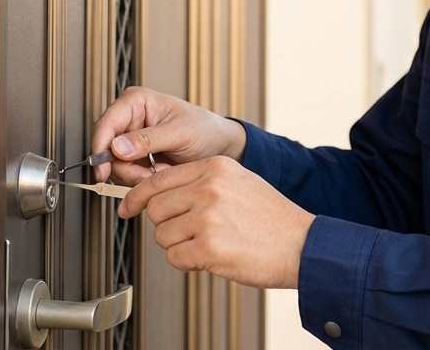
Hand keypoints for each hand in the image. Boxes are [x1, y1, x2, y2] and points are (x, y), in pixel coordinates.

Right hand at [91, 86, 246, 184]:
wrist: (219, 146)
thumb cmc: (205, 129)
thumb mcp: (180, 132)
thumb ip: (148, 139)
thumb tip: (117, 147)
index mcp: (136, 102)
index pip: (106, 124)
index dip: (101, 148)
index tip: (104, 169)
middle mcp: (130, 119)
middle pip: (107, 149)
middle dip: (127, 167)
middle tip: (150, 174)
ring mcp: (131, 140)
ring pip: (115, 166)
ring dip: (137, 175)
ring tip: (162, 171)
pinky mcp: (136, 157)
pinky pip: (126, 174)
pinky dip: (141, 180)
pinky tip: (160, 174)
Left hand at [120, 156, 314, 288]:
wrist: (300, 244)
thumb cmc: (272, 218)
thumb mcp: (239, 181)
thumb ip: (201, 182)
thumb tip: (160, 194)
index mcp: (215, 167)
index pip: (158, 179)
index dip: (137, 197)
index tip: (128, 207)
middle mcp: (209, 188)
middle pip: (156, 209)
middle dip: (166, 225)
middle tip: (188, 232)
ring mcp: (208, 217)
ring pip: (163, 235)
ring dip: (179, 246)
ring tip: (208, 244)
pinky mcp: (209, 247)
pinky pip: (175, 257)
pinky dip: (187, 262)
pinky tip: (210, 257)